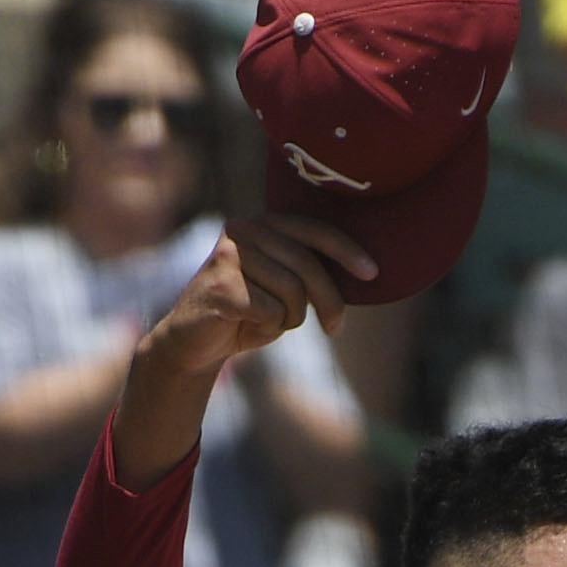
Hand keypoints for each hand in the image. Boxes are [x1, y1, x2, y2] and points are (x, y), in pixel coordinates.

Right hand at [140, 209, 369, 368]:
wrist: (193, 343)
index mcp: (263, 224)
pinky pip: (271, 312)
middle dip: (330, 302)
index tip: (373, 274)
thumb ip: (310, 273)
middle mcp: (244, 230)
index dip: (347, 251)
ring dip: (291, 318)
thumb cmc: (247, 314)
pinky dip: (269, 329)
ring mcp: (229, 256)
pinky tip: (248, 327)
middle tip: (336, 329)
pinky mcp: (220, 286)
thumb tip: (364, 272)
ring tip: (271, 323)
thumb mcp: (284, 288)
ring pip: (292, 292)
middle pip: (308, 266)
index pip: (313, 230)